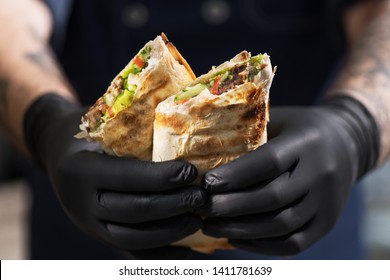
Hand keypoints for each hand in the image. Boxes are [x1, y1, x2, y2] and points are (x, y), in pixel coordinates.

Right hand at [24, 94, 204, 257]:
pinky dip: (160, 254)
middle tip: (201, 197)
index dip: (161, 178)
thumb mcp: (100, 124)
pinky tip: (187, 250)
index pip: (126, 177)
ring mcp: (87, 223)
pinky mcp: (97, 235)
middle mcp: (80, 201)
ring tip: (197, 219)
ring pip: (132, 238)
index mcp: (81, 168)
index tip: (190, 173)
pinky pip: (130, 253)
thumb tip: (181, 117)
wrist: (56, 150)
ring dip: (170, 232)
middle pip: (132, 210)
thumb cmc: (87, 131)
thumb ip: (130, 127)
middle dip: (172, 206)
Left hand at [199, 96, 377, 255]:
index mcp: (307, 143)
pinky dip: (261, 245)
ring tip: (211, 226)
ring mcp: (327, 203)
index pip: (270, 162)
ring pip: (281, 225)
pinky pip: (293, 243)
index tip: (206, 184)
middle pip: (273, 198)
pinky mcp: (327, 223)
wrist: (347, 143)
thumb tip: (207, 152)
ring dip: (241, 230)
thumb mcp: (281, 119)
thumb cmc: (301, 129)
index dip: (235, 175)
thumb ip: (253, 133)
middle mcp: (321, 174)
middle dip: (231, 207)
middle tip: (202, 208)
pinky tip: (236, 237)